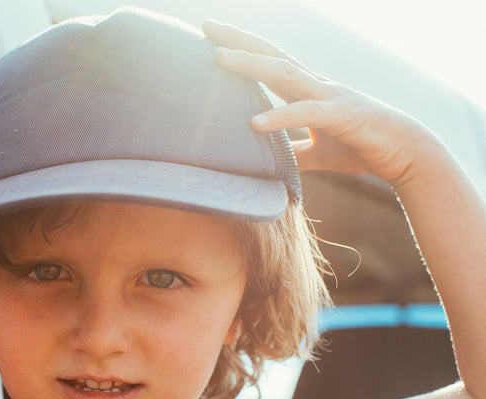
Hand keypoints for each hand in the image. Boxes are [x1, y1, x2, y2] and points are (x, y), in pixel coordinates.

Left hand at [203, 19, 436, 187]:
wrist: (404, 154)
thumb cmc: (360, 148)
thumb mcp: (317, 152)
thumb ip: (292, 152)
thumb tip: (268, 162)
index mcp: (308, 91)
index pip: (270, 62)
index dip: (242, 49)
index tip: (211, 38)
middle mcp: (315, 85)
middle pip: (272, 55)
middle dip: (238, 39)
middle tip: (205, 25)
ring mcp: (329, 97)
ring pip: (285, 73)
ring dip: (251, 64)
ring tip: (218, 58)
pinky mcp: (341, 118)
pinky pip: (306, 114)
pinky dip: (279, 117)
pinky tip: (254, 124)